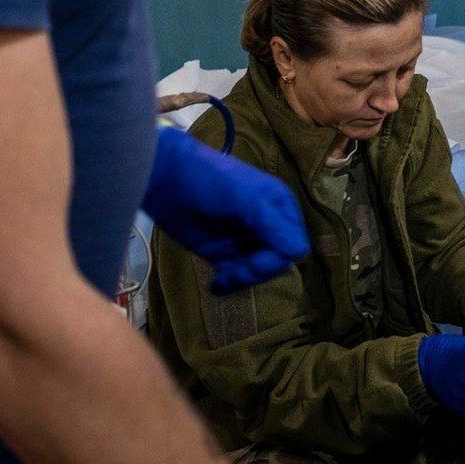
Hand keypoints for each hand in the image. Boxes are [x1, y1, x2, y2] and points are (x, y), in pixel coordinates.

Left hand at [143, 125, 309, 293]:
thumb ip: (271, 224)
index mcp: (280, 209)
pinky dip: (226, 285)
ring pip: (255, 273)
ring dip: (241, 280)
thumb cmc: (210, 180)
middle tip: (233, 272)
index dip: (276, 259)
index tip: (253, 262)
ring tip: (221, 279)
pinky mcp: (222, 252)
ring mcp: (244, 240)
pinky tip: (214, 286)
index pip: (292, 246)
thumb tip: (298, 254)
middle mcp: (267, 226)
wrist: (166, 178)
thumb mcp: (245, 198)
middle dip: (257, 272)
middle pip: (275, 263)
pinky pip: (233, 276)